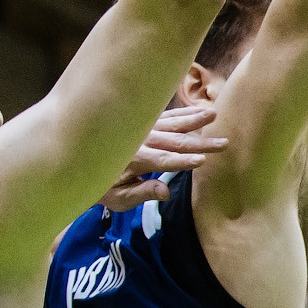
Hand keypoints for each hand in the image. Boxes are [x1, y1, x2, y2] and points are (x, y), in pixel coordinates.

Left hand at [99, 105, 229, 210]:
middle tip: (223, 143)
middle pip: (174, 141)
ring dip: (194, 119)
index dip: (182, 161)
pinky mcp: (145, 123)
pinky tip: (200, 109)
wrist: (84, 160)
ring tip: (213, 114)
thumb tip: (166, 193)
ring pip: (172, 123)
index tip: (202, 161)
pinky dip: (184, 112)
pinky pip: (167, 115)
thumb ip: (142, 193)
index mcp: (134, 159)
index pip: (163, 160)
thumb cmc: (104, 185)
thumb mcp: (119, 198)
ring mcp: (143, 128)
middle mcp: (140, 140)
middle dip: (200, 143)